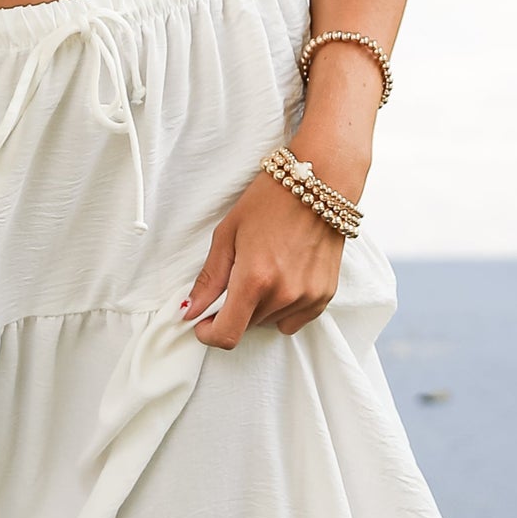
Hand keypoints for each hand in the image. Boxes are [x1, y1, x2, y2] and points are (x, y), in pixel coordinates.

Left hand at [180, 161, 347, 348]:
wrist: (321, 182)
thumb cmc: (271, 201)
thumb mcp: (228, 234)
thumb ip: (209, 278)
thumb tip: (191, 309)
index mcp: (254, 280)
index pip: (227, 335)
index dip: (209, 334)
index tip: (204, 322)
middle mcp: (283, 294)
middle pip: (246, 326)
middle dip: (235, 309)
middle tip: (240, 275)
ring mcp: (307, 297)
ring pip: (269, 322)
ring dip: (261, 306)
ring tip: (267, 268)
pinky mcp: (324, 296)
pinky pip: (294, 319)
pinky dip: (284, 307)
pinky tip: (285, 276)